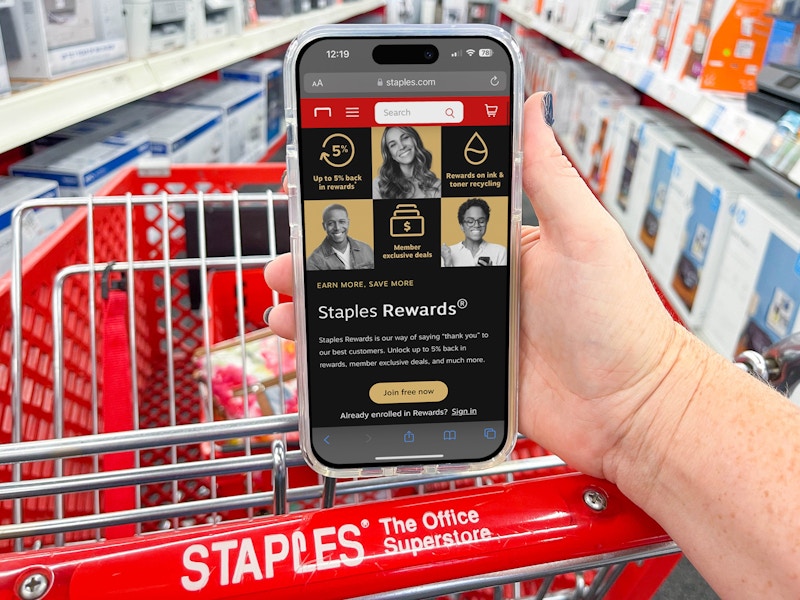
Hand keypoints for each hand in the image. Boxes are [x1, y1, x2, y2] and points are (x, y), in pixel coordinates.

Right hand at [264, 92, 680, 479]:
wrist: (629, 408)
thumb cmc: (617, 322)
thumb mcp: (582, 236)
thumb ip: (548, 177)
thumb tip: (532, 107)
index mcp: (493, 246)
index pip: (418, 219)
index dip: (369, 215)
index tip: (327, 207)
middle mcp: (470, 285)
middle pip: (386, 268)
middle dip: (330, 264)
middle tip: (291, 263)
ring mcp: (461, 332)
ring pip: (382, 314)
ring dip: (331, 311)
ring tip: (290, 308)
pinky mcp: (460, 374)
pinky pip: (398, 362)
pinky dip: (356, 359)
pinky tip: (325, 357)